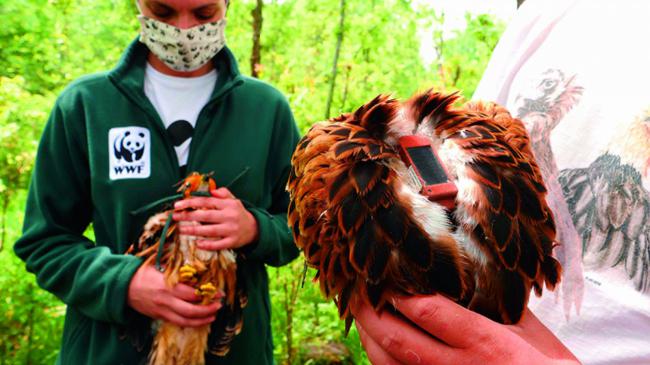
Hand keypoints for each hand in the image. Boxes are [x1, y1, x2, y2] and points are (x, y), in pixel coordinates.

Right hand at [127, 264, 222, 326]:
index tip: (218, 292)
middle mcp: (166, 300)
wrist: (123, 287)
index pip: (192, 293)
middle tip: (219, 305)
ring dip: (201, 319)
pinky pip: (177, 322)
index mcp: (168, 286)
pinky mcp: (159, 316)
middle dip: (208, 309)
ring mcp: (162, 310)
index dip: (207, 293)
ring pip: (185, 320)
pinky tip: (199, 321)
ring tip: (213, 315)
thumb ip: (177, 269)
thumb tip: (195, 266)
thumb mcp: (160, 266)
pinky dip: (190, 323)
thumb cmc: (143, 273)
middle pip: (191, 309)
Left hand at [172, 187, 258, 250]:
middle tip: (175, 217)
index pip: (207, 201)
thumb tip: (211, 190)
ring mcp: (231, 230)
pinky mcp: (232, 242)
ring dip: (194, 230)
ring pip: (209, 231)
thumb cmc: (238, 213)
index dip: (191, 202)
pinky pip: (217, 244)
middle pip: (205, 215)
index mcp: (228, 205)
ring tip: (181, 230)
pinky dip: (207, 245)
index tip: (177, 205)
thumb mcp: (233, 200)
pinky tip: (197, 243)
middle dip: (188, 216)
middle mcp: (229, 217)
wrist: (254, 229)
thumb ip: (223, 193)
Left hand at [351, 294, 579, 364]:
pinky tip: (378, 346)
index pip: (428, 311)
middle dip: (368, 312)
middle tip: (354, 291)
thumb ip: (500, 304)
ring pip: (391, 363)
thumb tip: (473, 275)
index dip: (399, 292)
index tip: (384, 274)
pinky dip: (384, 361)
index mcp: (484, 341)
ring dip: (369, 338)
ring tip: (361, 315)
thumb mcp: (532, 331)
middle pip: (397, 339)